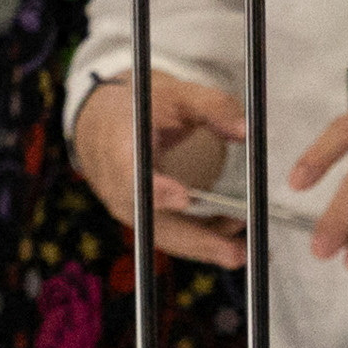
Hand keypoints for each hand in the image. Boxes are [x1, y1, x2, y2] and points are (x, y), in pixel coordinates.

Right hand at [67, 65, 252, 253]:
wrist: (101, 125)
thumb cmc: (140, 109)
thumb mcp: (175, 94)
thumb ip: (212, 107)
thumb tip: (246, 131)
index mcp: (119, 147)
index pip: (131, 173)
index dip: (156, 189)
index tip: (185, 198)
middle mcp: (118, 187)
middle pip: (153, 221)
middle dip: (195, 239)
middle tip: (235, 252)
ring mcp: (128, 208)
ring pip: (165, 236)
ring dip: (205, 247)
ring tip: (245, 252)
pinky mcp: (141, 220)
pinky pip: (171, 236)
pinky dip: (201, 242)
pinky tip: (235, 243)